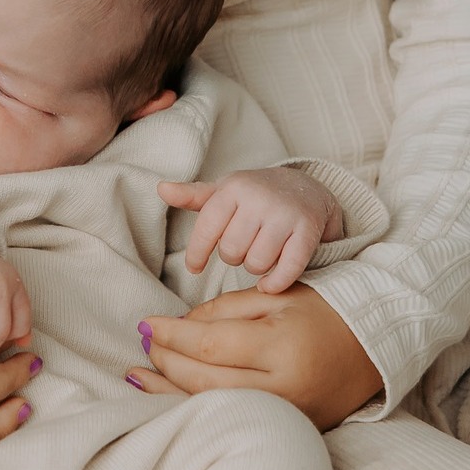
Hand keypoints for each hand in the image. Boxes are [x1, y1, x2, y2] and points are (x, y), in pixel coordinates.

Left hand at [131, 283, 382, 431]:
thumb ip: (225, 310)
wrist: (374, 346)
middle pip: (206, 381)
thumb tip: (178, 328)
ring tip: (138, 375)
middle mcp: (283, 389)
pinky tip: (169, 400)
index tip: (146, 323)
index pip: (210, 345)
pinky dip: (196, 409)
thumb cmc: (323, 311)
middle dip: (166, 362)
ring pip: (213, 407)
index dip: (172, 335)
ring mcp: (286, 418)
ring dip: (169, 392)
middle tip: (144, 342)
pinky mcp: (287, 431)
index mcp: (281, 347)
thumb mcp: (276, 296)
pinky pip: (231, 419)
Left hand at [159, 167, 344, 293]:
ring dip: (255, 269)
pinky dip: (275, 283)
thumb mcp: (224, 191)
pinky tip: (271, 283)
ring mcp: (285, 214)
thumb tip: (161, 188)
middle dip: (233, 257)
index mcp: (234, 187)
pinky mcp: (308, 231)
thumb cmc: (255, 195)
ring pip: (256, 263)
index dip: (197, 253)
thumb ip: (193, 195)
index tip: (194, 267)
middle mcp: (259, 198)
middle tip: (241, 249)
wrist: (306, 188)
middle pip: (231, 251)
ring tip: (258, 256)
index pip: (206, 228)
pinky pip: (287, 270)